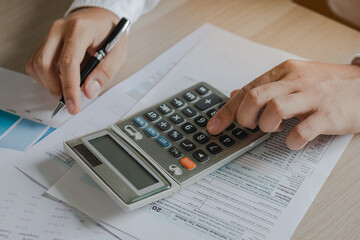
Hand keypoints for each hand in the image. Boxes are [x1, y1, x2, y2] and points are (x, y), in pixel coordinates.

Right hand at [26, 7, 126, 113]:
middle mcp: (59, 30)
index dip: (69, 87)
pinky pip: (35, 64)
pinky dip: (45, 78)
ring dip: (50, 84)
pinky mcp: (45, 43)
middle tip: (71, 101)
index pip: (68, 62)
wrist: (100, 18)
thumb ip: (105, 72)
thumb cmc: (109, 33)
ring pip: (37, 65)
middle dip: (55, 88)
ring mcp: (49, 35)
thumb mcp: (118, 52)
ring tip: (68, 89)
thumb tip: (89, 91)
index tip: (73, 105)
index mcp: (80, 30)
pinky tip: (60, 80)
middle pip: (44, 64)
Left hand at [207, 60, 359, 149]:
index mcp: (284, 72)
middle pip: (255, 97)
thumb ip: (265, 87)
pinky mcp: (329, 115)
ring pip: (274, 109)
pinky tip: (293, 141)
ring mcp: (313, 97)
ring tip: (274, 130)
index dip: (227, 111)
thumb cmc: (327, 85)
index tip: (214, 127)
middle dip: (243, 118)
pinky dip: (292, 140)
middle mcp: (295, 81)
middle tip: (249, 127)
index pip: (248, 90)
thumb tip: (235, 94)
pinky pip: (303, 130)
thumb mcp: (295, 78)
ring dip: (266, 126)